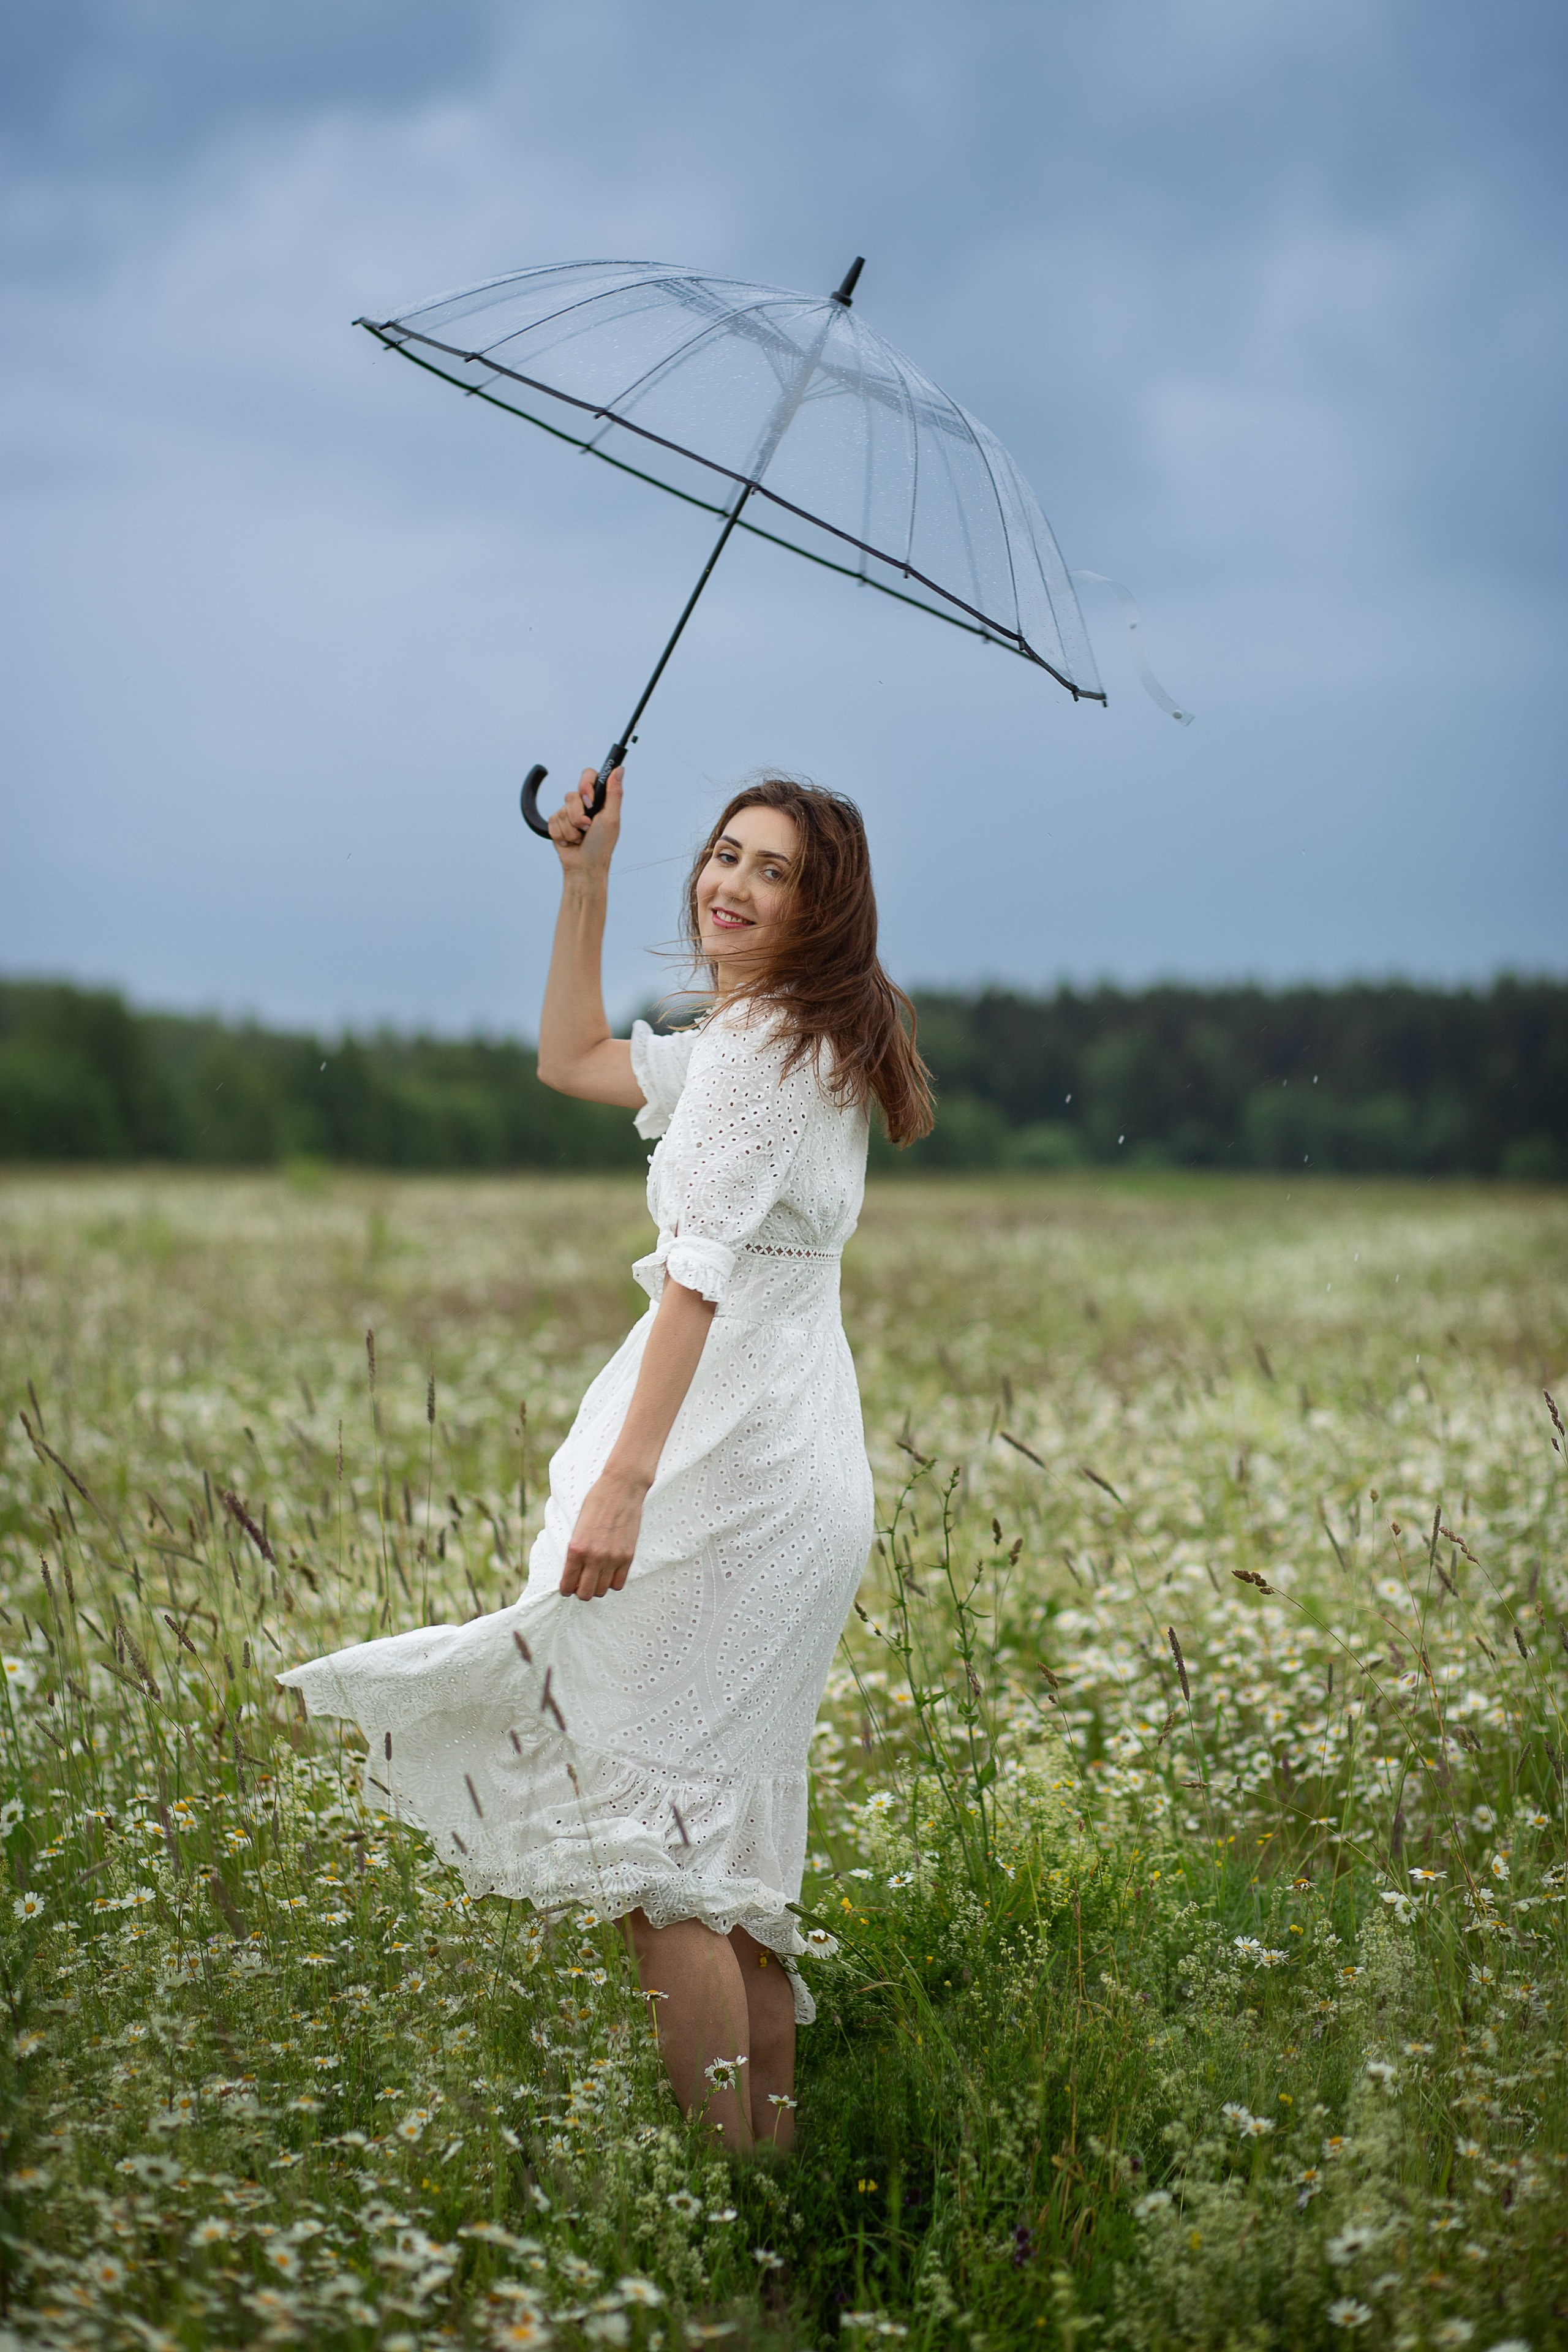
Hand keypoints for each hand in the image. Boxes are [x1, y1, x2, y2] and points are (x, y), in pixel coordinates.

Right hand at [549, 764, 623, 882]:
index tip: (590, 801)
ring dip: (571, 829)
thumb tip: (619, 769)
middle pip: (571, 795)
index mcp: (599, 800)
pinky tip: (570, 842)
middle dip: (578, 816)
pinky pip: (552, 822)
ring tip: (580, 838)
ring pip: (561, 811)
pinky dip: (561, 835)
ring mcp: (569, 814)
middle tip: (587, 827)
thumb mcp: (611, 818)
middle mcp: (583, 805)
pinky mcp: (557, 824)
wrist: (584, 867)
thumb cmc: (601, 846)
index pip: (588, 775)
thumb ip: (614, 793)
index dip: (585, 786)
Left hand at [559, 1464, 647, 1598]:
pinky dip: (612, 1581)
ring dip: (597, 1586)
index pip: (568, 1583)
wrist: (621, 1488)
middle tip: (581, 1582)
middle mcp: (594, 1557)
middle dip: (580, 1590)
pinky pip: (619, 1583)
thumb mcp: (577, 1527)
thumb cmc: (596, 1502)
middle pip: (585, 1593)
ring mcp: (612, 1558)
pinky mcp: (628, 1556)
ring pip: (602, 1591)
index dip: (566, 1589)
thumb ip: (576, 1551)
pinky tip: (609, 1571)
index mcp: (576, 1548)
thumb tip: (575, 1572)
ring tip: (596, 1575)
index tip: (567, 1588)